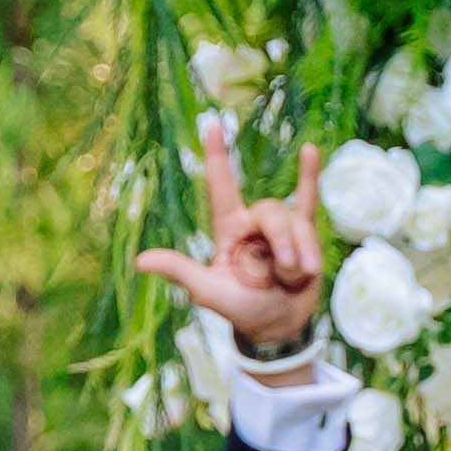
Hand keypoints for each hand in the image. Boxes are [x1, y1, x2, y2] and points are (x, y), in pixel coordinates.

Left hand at [127, 123, 330, 360]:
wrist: (279, 325)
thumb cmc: (240, 308)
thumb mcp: (208, 290)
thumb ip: (181, 271)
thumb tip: (141, 261)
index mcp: (228, 229)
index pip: (221, 185)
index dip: (217, 155)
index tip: (212, 125)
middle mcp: (253, 223)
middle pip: (272, 212)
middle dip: (284, 244)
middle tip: (287, 274)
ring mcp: (280, 227)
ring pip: (296, 220)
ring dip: (302, 250)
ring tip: (298, 277)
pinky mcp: (304, 234)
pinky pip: (308, 200)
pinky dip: (310, 176)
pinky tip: (310, 149)